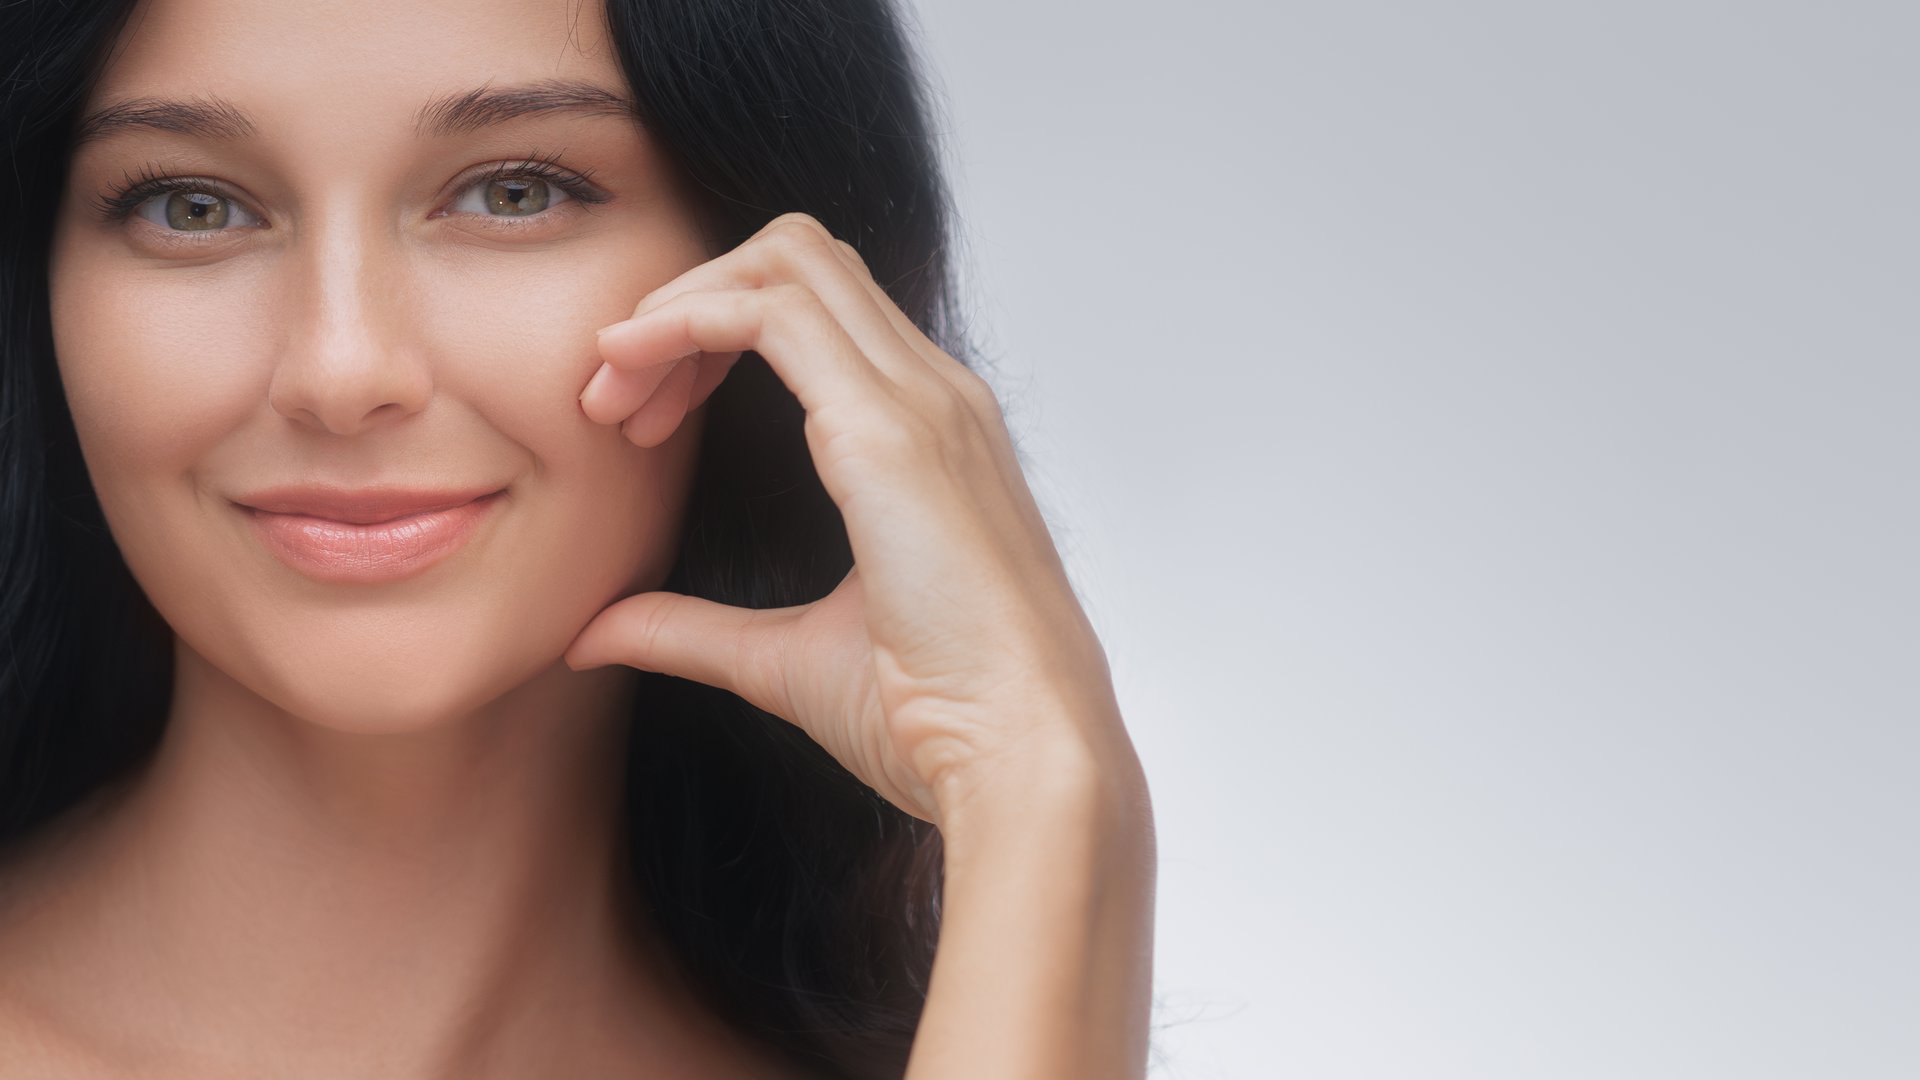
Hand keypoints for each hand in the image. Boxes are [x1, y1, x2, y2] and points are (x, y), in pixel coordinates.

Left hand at [563, 212, 1130, 826]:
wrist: (1021, 757)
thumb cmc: (939, 716)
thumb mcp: (785, 661)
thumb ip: (691, 629)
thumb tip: (593, 631)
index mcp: (928, 433)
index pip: (815, 311)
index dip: (711, 334)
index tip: (643, 422)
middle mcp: (934, 395)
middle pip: (797, 258)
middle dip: (688, 302)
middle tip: (617, 399)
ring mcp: (920, 402)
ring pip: (784, 260)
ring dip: (677, 307)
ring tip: (614, 396)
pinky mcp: (890, 432)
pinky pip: (769, 313)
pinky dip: (683, 323)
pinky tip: (628, 379)